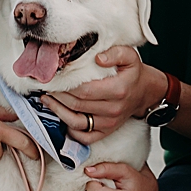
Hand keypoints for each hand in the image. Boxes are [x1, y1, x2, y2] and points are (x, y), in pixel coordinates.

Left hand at [43, 46, 164, 144]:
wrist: (145, 92)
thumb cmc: (133, 73)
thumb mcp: (130, 55)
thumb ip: (115, 53)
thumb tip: (98, 58)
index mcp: (118, 89)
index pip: (84, 90)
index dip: (65, 86)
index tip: (52, 78)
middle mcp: (113, 109)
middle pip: (77, 105)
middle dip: (57, 96)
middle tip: (45, 87)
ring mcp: (109, 123)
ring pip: (76, 122)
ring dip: (58, 112)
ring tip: (47, 100)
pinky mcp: (105, 131)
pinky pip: (84, 137)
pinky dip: (70, 130)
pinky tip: (61, 117)